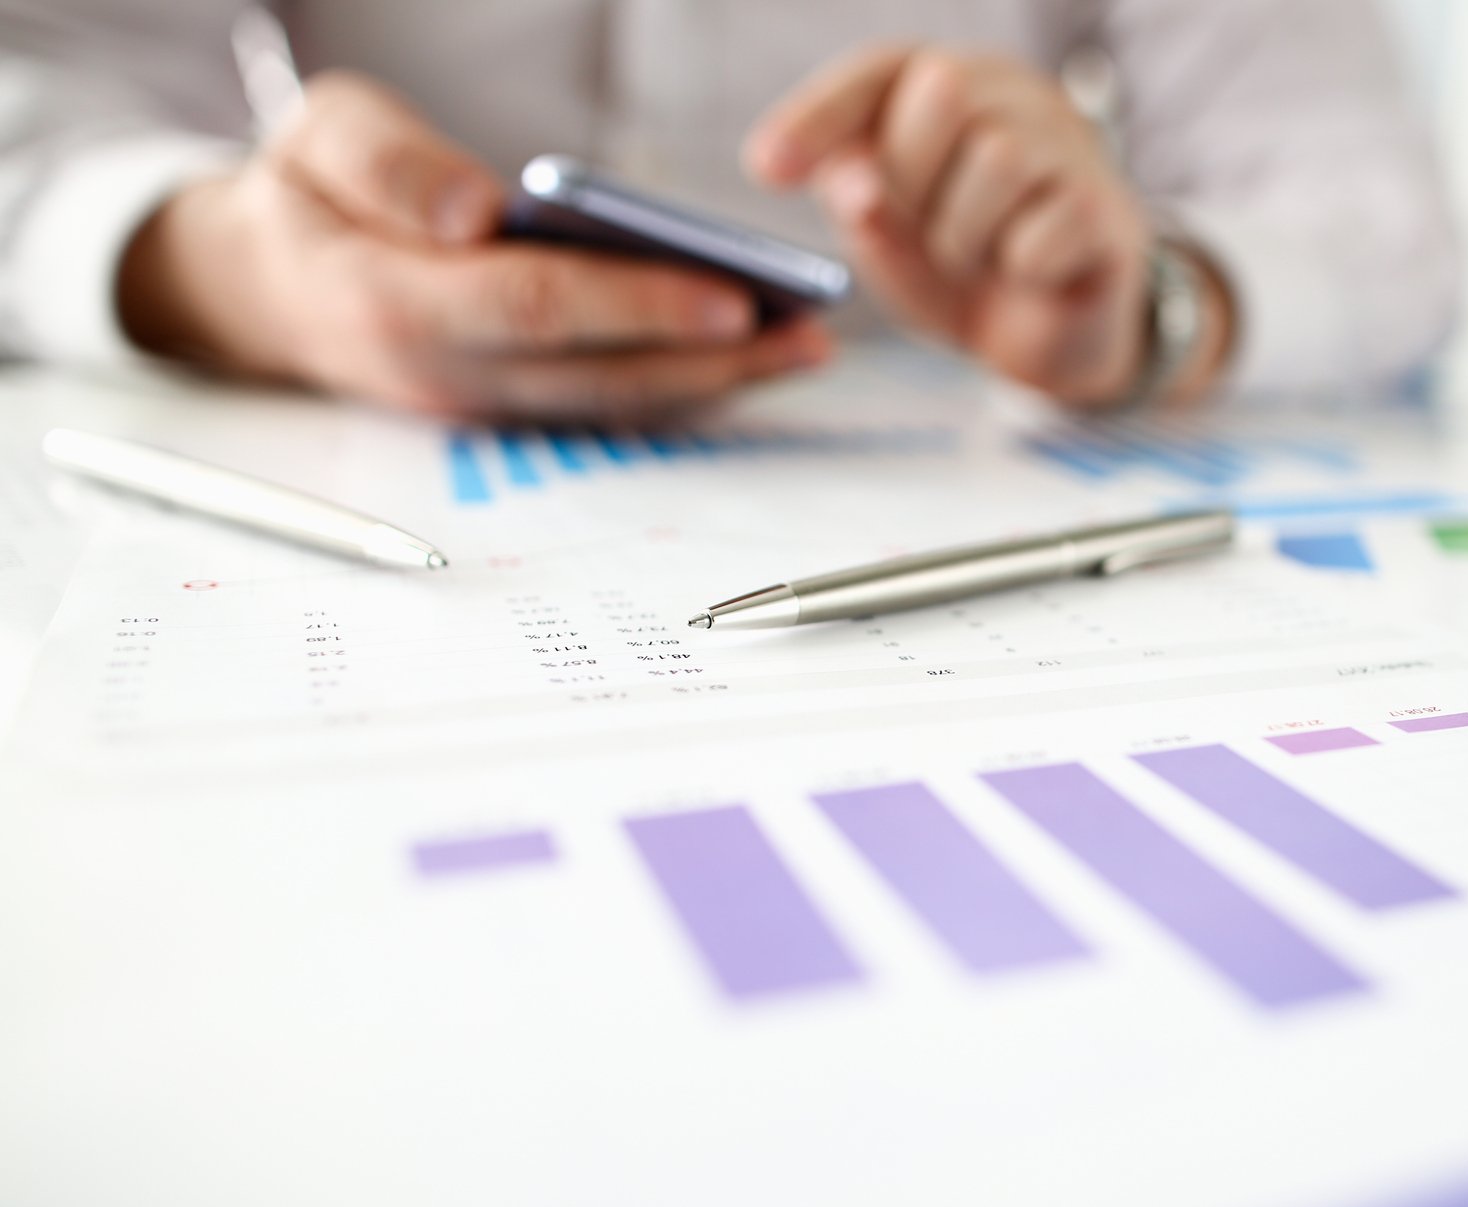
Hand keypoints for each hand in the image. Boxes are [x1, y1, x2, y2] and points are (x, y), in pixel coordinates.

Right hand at [118, 73, 831, 422]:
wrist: (262, 289)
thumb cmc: (306, 195)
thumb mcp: (317, 139)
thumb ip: (387, 164)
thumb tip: (474, 208)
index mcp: (394, 300)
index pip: (536, 307)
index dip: (636, 306)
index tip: (729, 296)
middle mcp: (447, 372)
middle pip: (598, 373)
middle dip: (710, 357)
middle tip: (808, 331)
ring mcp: (482, 406)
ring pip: (615, 402)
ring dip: (718, 383)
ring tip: (809, 345)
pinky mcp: (510, 411)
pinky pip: (610, 407)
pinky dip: (687, 388)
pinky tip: (758, 359)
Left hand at [746, 46, 1230, 407]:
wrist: (1048, 338)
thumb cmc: (962, 269)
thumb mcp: (886, 234)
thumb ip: (859, 198)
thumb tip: (856, 183)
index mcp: (953, 89)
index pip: (880, 72)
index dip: (818, 114)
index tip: (764, 171)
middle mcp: (1016, 100)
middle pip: (946, 90)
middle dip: (912, 173)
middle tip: (923, 228)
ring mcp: (1070, 150)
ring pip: (1001, 157)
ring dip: (963, 234)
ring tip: (973, 259)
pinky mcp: (1104, 212)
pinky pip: (1044, 229)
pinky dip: (1018, 267)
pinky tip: (1027, 275)